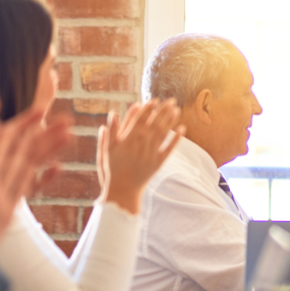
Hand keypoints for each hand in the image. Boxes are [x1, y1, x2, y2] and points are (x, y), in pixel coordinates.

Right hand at [0, 105, 69, 254]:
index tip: (0, 119)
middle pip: (5, 147)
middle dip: (21, 128)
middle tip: (36, 114)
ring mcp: (0, 195)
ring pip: (20, 162)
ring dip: (35, 144)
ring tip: (46, 129)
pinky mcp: (9, 210)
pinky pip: (25, 184)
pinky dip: (34, 169)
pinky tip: (40, 161)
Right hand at [101, 99, 183, 213]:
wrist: (123, 190)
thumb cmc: (113, 169)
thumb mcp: (107, 150)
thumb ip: (111, 132)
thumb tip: (113, 113)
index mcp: (127, 140)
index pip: (140, 120)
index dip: (148, 109)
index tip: (154, 100)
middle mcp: (140, 145)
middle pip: (154, 124)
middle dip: (163, 111)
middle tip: (171, 100)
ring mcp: (150, 154)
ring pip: (162, 134)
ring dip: (170, 121)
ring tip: (177, 110)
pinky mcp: (158, 163)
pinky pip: (169, 149)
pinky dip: (176, 139)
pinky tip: (182, 129)